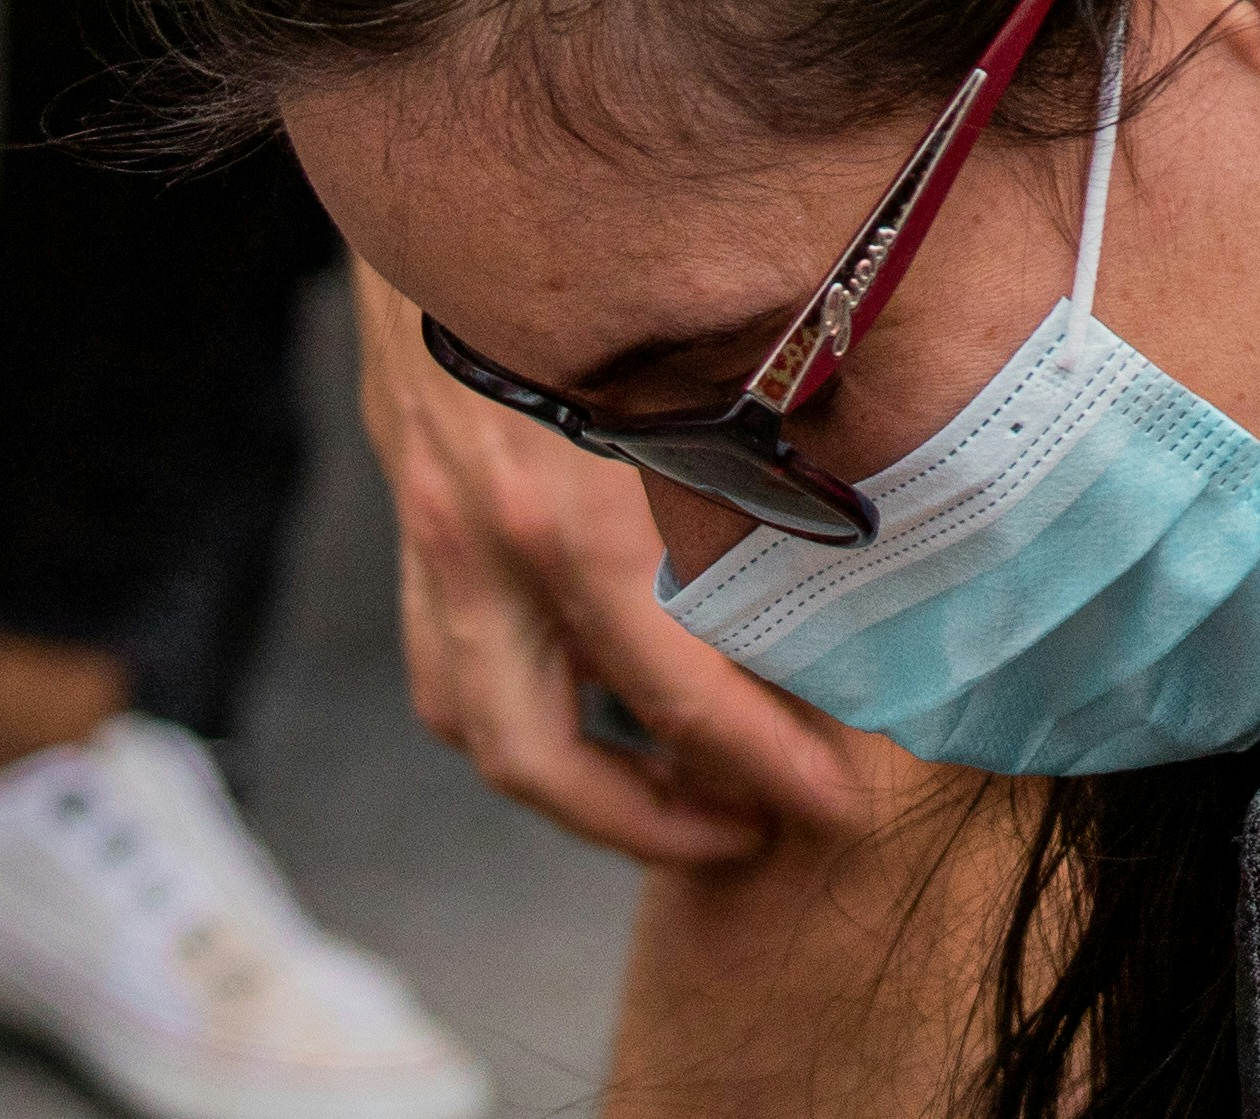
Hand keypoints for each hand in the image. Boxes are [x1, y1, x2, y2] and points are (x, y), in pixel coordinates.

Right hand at [349, 264, 898, 869]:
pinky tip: (596, 704)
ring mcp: (428, 543)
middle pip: (547, 763)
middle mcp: (479, 550)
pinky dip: (518, 711)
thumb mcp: (688, 360)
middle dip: (652, 825)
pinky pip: (446, 667)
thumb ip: (752, 472)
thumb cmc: (579, 243)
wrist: (437, 145)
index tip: (837, 806)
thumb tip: (852, 566)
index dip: (767, 769)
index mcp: (566, 518)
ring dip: (571, 787)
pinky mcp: (408, 524)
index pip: (679, 698)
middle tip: (748, 833)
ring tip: (671, 796)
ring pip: (477, 729)